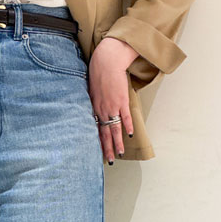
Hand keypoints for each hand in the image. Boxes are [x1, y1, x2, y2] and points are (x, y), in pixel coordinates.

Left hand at [88, 37, 137, 162]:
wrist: (106, 61)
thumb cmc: (98, 73)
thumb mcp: (91, 90)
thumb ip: (93, 102)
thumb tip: (94, 111)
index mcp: (94, 108)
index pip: (96, 130)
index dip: (99, 142)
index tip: (100, 153)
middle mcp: (102, 110)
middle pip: (105, 133)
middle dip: (107, 148)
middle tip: (111, 160)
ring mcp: (112, 106)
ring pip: (115, 129)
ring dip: (118, 142)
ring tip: (120, 153)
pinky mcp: (122, 100)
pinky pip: (125, 116)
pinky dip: (128, 126)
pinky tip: (129, 135)